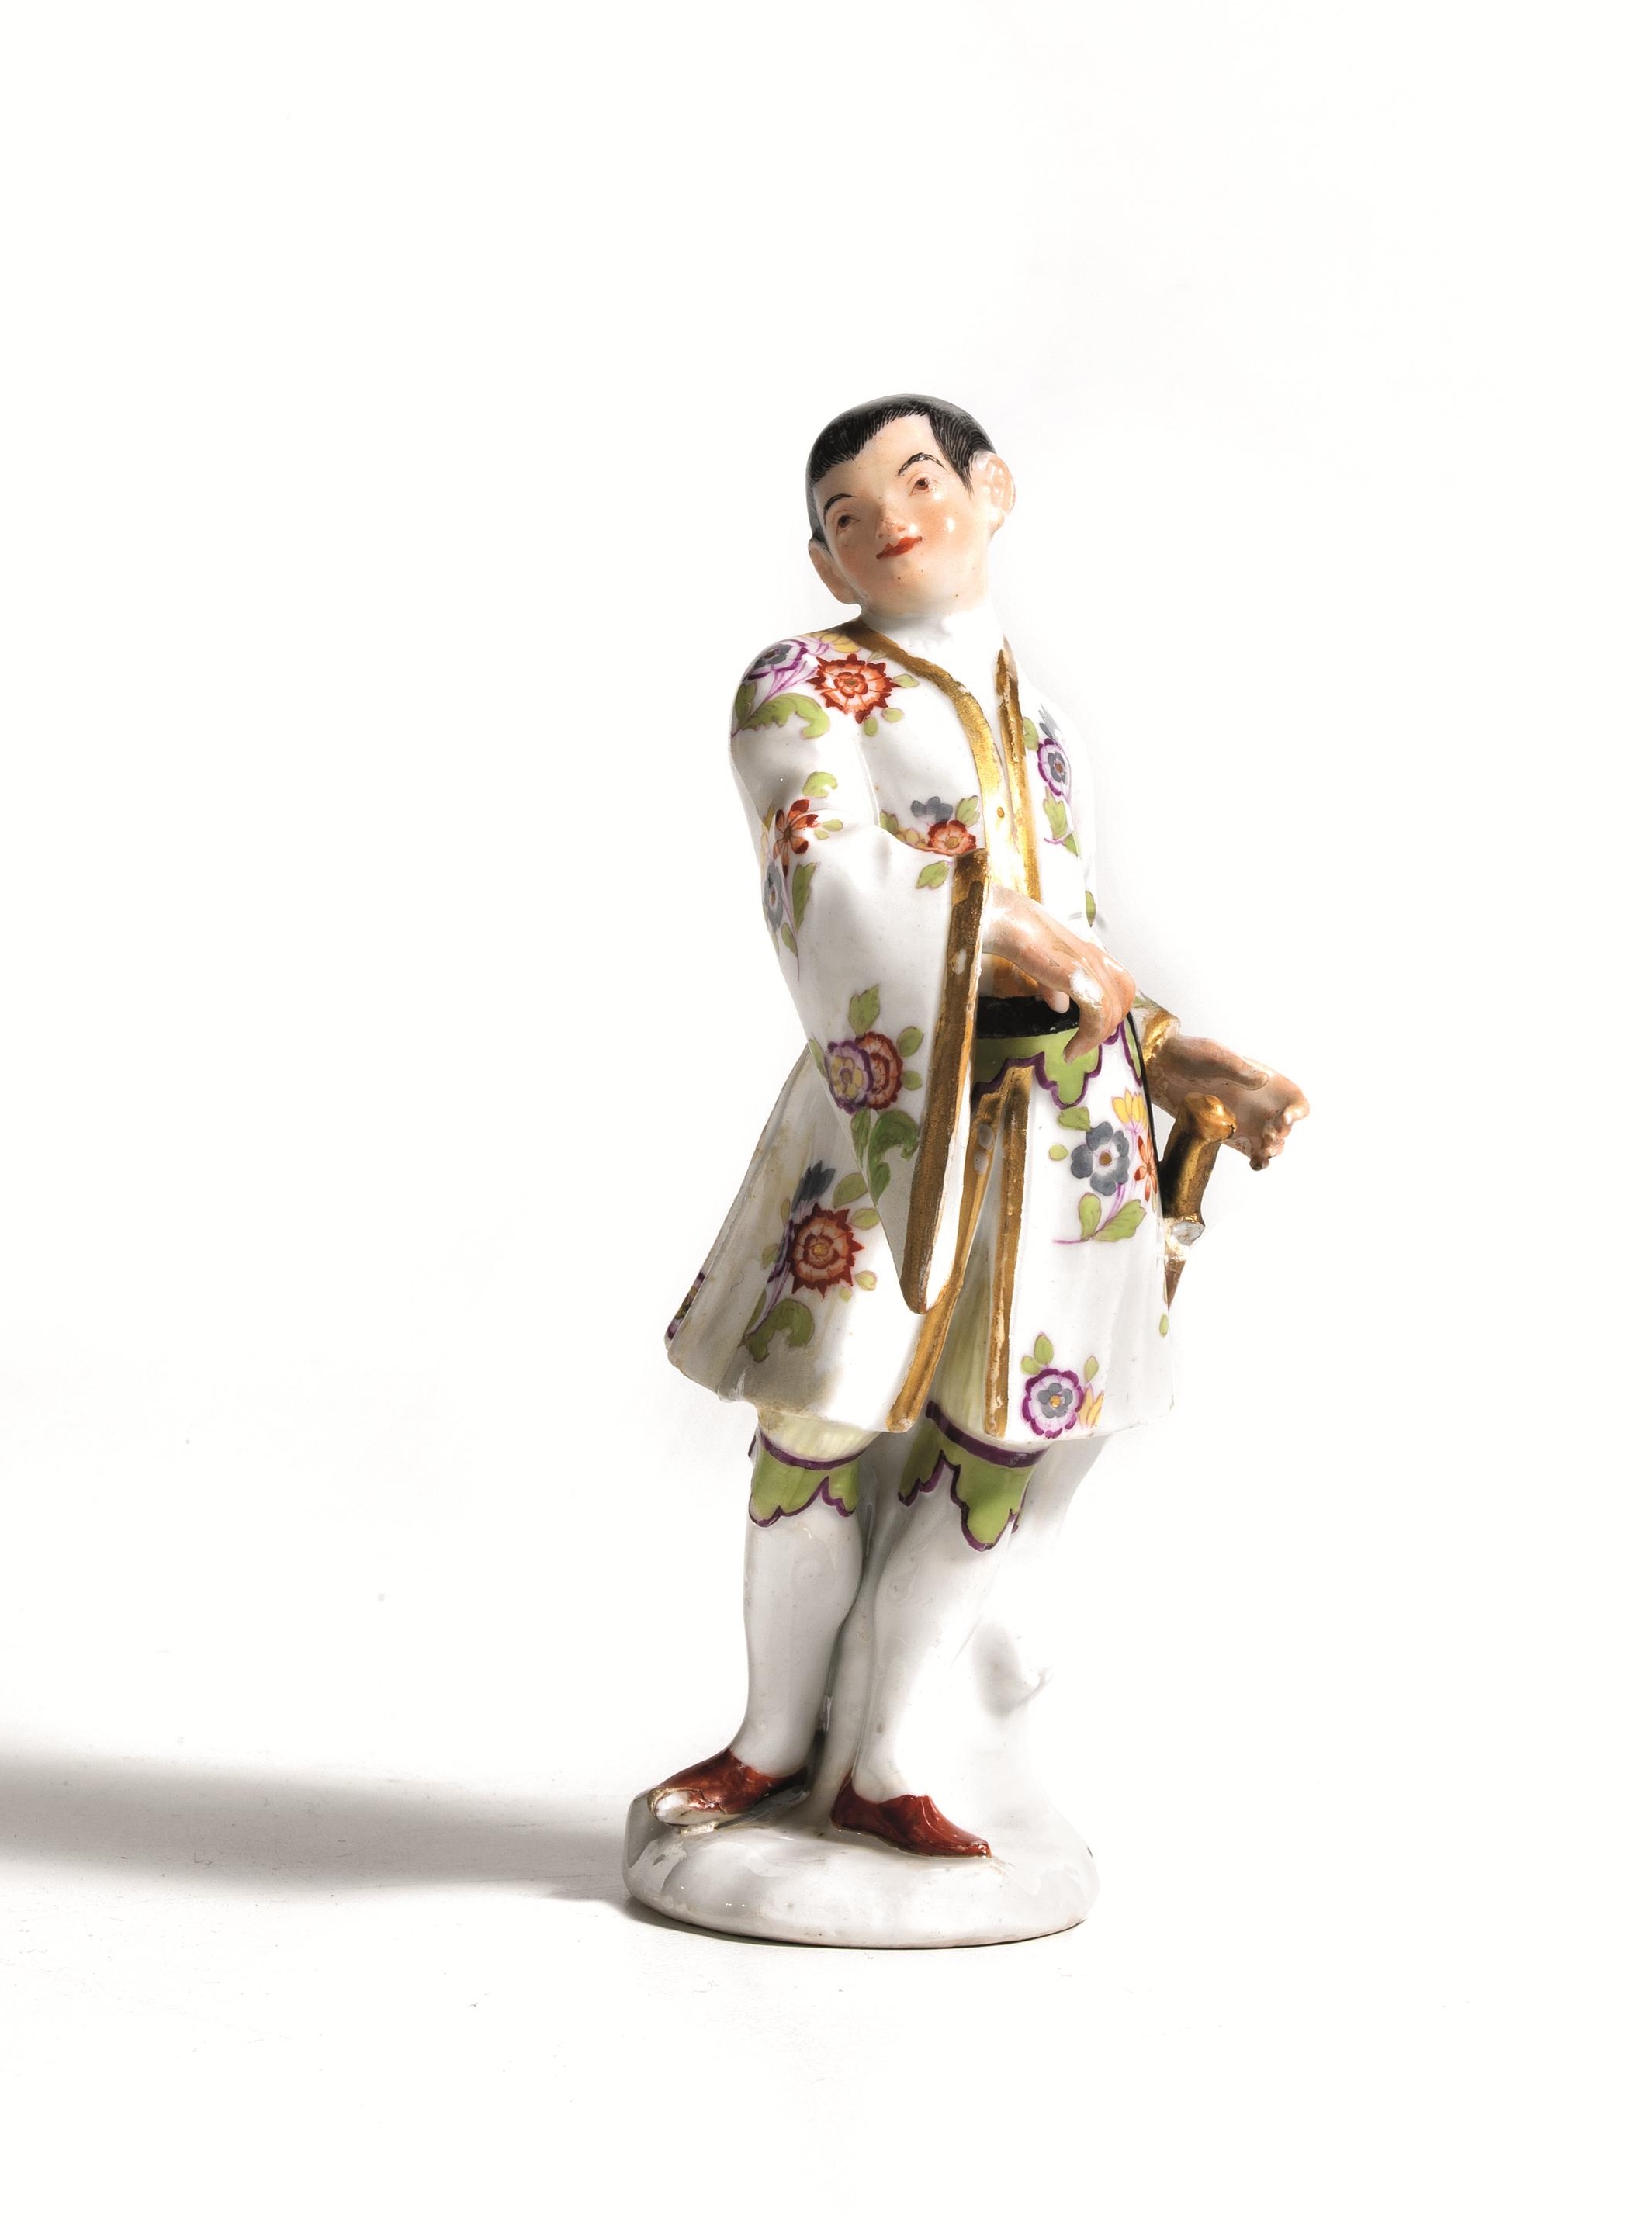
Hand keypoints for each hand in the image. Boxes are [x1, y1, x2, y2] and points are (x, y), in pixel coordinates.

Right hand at [982, 884, 1135, 1059]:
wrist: (1012, 925)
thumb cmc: (1023, 940)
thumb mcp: (1045, 967)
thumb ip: (1055, 987)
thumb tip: (1061, 1006)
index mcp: (1092, 955)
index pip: (1121, 985)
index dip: (1112, 1010)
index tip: (1090, 1029)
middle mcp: (1097, 959)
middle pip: (1122, 999)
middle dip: (1105, 1027)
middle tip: (1084, 1043)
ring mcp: (1090, 967)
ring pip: (1111, 1011)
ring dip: (1095, 1037)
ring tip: (1076, 1050)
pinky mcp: (1079, 978)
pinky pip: (1096, 1015)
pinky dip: (1087, 1038)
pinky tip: (1070, 1050)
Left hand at [1150, 1030, 1308, 1168]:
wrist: (1162, 1067)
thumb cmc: (1190, 1054)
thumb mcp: (1216, 1057)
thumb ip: (1239, 1070)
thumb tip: (1263, 1080)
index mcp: (1263, 1081)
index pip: (1294, 1099)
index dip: (1297, 1112)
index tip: (1284, 1119)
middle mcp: (1258, 1103)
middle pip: (1285, 1126)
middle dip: (1282, 1135)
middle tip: (1267, 1138)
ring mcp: (1244, 1119)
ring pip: (1271, 1141)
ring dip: (1273, 1150)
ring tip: (1261, 1152)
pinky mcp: (1227, 1133)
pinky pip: (1250, 1150)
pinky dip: (1258, 1160)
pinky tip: (1255, 1164)